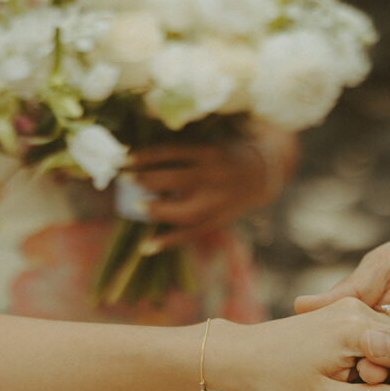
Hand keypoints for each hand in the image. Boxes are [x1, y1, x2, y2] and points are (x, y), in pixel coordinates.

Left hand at [128, 124, 297, 252]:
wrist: (265, 174)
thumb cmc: (228, 154)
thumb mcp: (210, 144)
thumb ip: (183, 151)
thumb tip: (142, 161)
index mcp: (211, 152)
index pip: (172, 152)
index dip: (146, 156)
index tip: (124, 158)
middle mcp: (216, 177)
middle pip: (177, 180)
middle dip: (147, 180)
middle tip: (126, 179)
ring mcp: (220, 202)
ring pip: (186, 212)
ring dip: (159, 211)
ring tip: (138, 207)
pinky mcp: (221, 219)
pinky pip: (193, 232)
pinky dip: (170, 241)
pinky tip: (147, 247)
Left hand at [211, 297, 389, 390]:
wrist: (238, 357)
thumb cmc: (278, 380)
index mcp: (358, 326)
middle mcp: (358, 308)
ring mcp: (349, 307)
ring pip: (387, 344)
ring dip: (379, 369)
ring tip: (347, 387)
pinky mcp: (341, 312)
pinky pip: (371, 339)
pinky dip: (367, 361)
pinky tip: (347, 377)